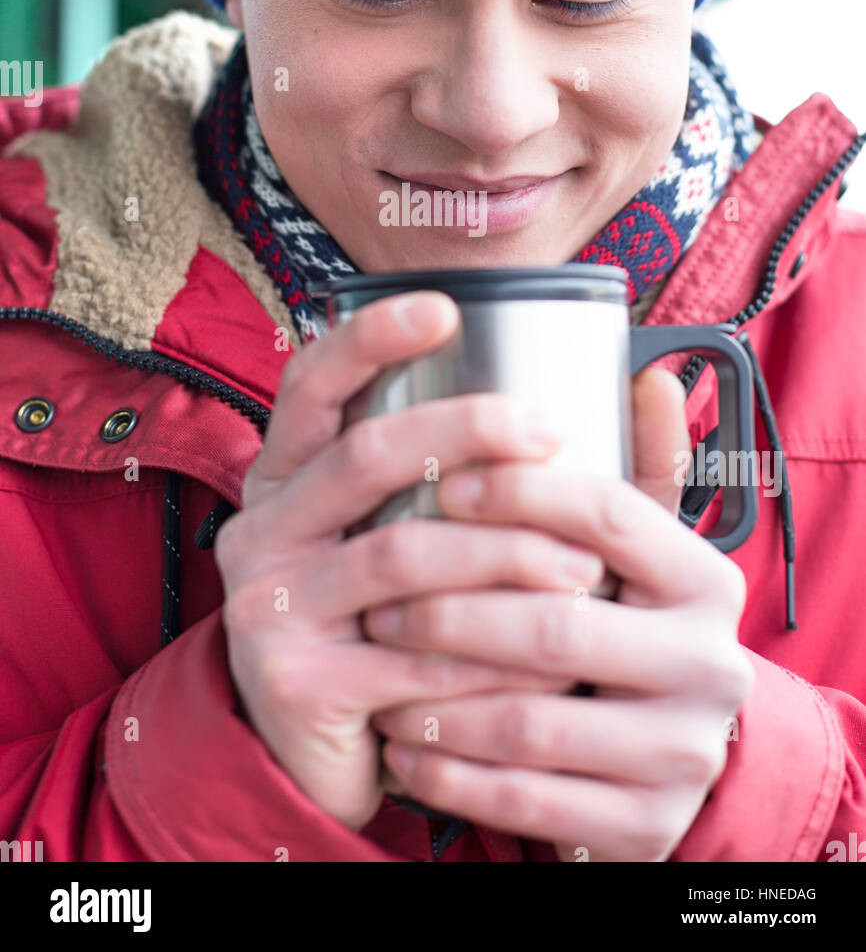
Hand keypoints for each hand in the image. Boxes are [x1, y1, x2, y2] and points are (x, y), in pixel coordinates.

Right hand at [214, 291, 602, 830]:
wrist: (321, 751)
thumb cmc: (396, 618)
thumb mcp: (423, 534)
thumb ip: (507, 466)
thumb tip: (648, 383)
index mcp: (288, 476)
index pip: (310, 383)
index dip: (368, 338)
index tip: (443, 309)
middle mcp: (263, 526)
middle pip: (365, 453)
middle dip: (464, 430)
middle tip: (549, 433)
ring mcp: (268, 603)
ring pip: (401, 554)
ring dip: (504, 556)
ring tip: (584, 571)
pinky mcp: (291, 680)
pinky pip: (411, 659)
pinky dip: (494, 658)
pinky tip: (555, 662)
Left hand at [366, 367, 753, 860]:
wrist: (658, 761)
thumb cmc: (625, 627)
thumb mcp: (638, 552)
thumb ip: (636, 470)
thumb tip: (649, 374)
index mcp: (704, 581)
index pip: (607, 514)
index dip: (518, 490)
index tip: (446, 480)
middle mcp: (709, 666)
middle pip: (555, 624)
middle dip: (450, 608)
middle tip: (378, 593)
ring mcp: (680, 755)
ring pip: (529, 721)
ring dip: (433, 693)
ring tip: (375, 662)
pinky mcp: (644, 828)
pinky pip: (522, 800)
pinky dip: (448, 770)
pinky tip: (399, 744)